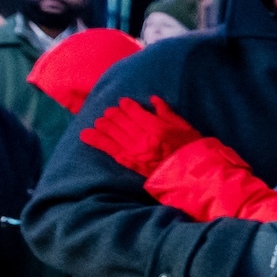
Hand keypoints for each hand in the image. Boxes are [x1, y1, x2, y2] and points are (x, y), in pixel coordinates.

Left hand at [80, 95, 202, 174]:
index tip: (123, 102)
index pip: (134, 111)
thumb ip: (167, 112)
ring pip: (111, 132)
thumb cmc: (191, 149)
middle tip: (111, 112)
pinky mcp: (128, 161)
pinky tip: (86, 135)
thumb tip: (152, 100)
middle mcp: (141, 138)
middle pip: (120, 120)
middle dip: (113, 114)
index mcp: (156, 127)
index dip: (127, 105)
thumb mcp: (184, 127)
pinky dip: (96, 140)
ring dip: (103, 124)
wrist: (189, 175)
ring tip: (100, 121)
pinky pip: (108, 148)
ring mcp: (133, 150)